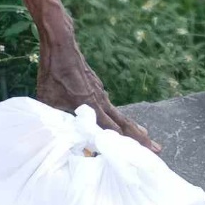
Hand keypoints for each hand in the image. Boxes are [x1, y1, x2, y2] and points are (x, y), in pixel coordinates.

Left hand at [37, 45, 160, 152]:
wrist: (62, 47)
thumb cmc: (54, 73)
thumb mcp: (48, 100)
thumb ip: (54, 118)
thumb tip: (52, 136)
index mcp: (92, 107)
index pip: (111, 132)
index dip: (122, 145)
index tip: (134, 158)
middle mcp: (102, 102)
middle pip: (124, 124)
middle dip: (140, 139)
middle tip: (156, 150)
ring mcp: (101, 94)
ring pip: (120, 115)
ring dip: (134, 128)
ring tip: (147, 137)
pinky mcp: (97, 88)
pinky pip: (112, 107)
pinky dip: (120, 116)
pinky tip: (122, 121)